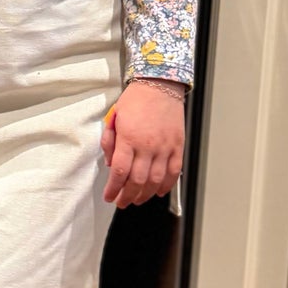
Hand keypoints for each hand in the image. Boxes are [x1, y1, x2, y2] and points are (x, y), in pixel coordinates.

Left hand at [100, 79, 184, 207]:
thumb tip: (111, 164)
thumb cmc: (136, 100)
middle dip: (128, 196)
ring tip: (137, 200)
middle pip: (137, 181)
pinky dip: (167, 185)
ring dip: (145, 194)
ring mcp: (165, 147)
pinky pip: (174, 172)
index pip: (120, 171)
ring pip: (156, 180)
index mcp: (129, 138)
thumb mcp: (114, 117)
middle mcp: (148, 145)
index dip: (113, 188)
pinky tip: (158, 191)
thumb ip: (110, 142)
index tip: (109, 196)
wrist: (160, 85)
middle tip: (122, 202)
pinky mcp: (177, 146)